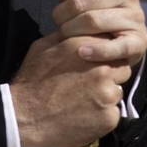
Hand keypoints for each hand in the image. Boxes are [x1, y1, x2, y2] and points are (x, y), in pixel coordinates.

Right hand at [9, 31, 130, 146]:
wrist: (24, 117)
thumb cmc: (31, 81)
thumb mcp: (42, 48)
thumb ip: (66, 36)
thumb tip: (79, 28)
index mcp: (88, 48)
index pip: (112, 47)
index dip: (103, 56)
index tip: (92, 65)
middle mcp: (103, 69)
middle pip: (122, 68)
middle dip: (109, 74)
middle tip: (89, 84)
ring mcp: (108, 95)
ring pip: (117, 92)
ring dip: (105, 95)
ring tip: (83, 101)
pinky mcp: (109, 118)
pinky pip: (112, 113)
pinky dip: (101, 115)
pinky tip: (83, 115)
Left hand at [37, 0, 146, 62]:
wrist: (120, 36)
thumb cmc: (93, 8)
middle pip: (81, 1)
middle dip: (62, 13)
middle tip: (60, 20)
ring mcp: (136, 16)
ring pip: (92, 21)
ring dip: (71, 30)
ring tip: (67, 33)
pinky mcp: (139, 41)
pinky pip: (116, 47)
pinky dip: (96, 51)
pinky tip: (82, 52)